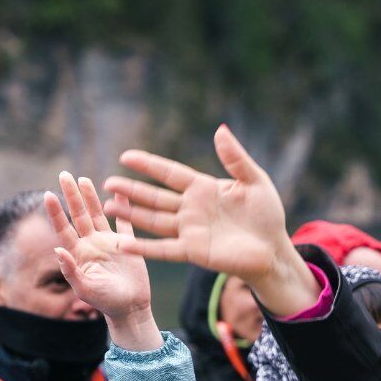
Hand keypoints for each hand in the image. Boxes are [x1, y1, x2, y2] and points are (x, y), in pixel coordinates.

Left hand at [45, 175, 161, 350]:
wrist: (130, 308)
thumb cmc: (106, 302)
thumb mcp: (84, 289)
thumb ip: (70, 271)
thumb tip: (57, 250)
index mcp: (79, 253)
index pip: (63, 228)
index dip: (56, 212)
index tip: (48, 194)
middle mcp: (91, 244)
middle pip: (79, 214)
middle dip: (71, 195)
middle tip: (64, 174)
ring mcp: (109, 242)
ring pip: (98, 214)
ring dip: (91, 197)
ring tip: (84, 179)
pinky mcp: (127, 243)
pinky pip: (124, 220)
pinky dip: (122, 206)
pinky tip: (120, 191)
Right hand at [102, 125, 320, 317]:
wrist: (274, 250)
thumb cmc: (267, 216)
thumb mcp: (254, 181)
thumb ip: (235, 158)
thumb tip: (220, 129)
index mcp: (204, 189)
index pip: (170, 173)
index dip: (149, 165)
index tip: (126, 156)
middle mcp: (191, 209)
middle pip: (155, 197)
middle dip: (131, 190)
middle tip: (106, 183)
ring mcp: (190, 231)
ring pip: (153, 221)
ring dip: (131, 215)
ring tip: (108, 208)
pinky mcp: (193, 251)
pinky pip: (164, 249)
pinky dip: (144, 248)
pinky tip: (123, 244)